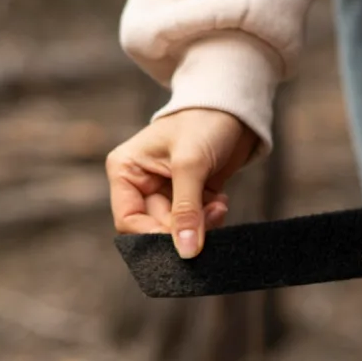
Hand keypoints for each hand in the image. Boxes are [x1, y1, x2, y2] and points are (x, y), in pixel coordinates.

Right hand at [106, 108, 257, 257]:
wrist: (235, 108)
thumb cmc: (204, 122)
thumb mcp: (191, 165)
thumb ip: (186, 211)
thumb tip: (186, 252)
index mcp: (126, 171)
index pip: (128, 220)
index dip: (153, 236)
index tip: (182, 243)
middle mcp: (140, 184)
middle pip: (154, 229)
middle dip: (184, 229)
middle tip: (210, 216)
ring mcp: (164, 192)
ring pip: (176, 230)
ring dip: (201, 224)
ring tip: (218, 205)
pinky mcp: (188, 197)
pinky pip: (193, 224)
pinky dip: (209, 219)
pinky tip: (220, 200)